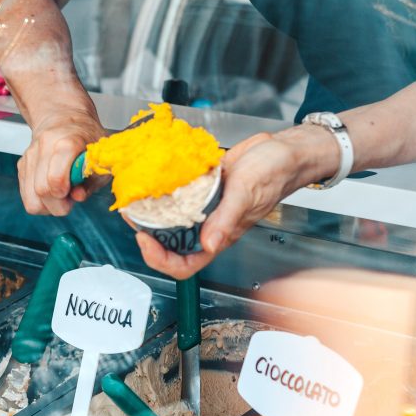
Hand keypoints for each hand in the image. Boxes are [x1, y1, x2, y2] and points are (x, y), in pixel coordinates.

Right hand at [18, 107, 107, 215]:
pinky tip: (52, 192)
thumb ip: (92, 181)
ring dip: (48, 206)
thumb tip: (78, 196)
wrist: (64, 118)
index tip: (74, 192)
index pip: (55, 179)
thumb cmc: (86, 140)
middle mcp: (44, 147)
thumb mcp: (99, 159)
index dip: (64, 193)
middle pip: (42, 191)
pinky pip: (27, 198)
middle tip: (70, 197)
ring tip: (60, 196)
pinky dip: (41, 202)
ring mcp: (29, 156)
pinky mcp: (22, 166)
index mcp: (67, 142)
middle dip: (58, 204)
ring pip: (31, 199)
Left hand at [132, 126, 338, 278]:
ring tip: (136, 198)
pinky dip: (163, 190)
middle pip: (170, 244)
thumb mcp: (247, 194)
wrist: (283, 150)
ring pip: (170, 219)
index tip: (144, 239)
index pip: (184, 265)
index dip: (160, 260)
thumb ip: (226, 220)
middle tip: (133, 214)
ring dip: (151, 212)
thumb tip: (208, 245)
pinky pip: (177, 195)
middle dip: (148, 234)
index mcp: (219, 236)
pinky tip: (153, 179)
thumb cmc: (275, 175)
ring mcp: (204, 207)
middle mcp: (208, 226)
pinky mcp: (202, 188)